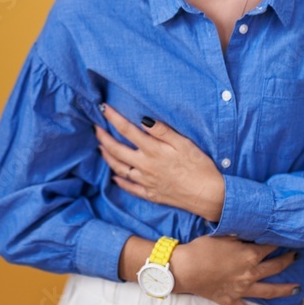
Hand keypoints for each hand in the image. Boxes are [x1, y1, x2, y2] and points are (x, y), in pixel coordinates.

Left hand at [96, 103, 224, 220]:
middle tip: (95, 127)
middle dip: (103, 137)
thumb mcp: (184, 143)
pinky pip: (129, 188)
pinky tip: (114, 177)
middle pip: (117, 150)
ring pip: (119, 169)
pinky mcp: (151, 194)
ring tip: (100, 148)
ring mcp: (146, 182)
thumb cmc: (200, 166)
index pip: (127, 130)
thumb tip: (143, 119)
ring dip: (107, 157)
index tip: (103, 108)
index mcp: (153, 150)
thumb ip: (162, 131)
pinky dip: (119, 181)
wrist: (208, 195)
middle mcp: (145, 166)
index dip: (113, 118)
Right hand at [172, 236, 298, 304]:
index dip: (277, 242)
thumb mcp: (223, 235)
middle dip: (287, 261)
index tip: (285, 238)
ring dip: (285, 290)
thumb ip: (239, 235)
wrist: (185, 268)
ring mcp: (242, 289)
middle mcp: (250, 272)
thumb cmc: (201, 248)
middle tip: (295, 257)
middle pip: (275, 267)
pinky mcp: (231, 300)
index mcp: (249, 254)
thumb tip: (250, 231)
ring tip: (297, 288)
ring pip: (269, 291)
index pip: (269, 247)